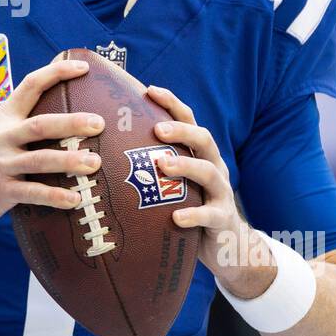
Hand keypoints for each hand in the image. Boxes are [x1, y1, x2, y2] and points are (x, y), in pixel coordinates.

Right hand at [0, 57, 104, 248]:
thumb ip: (21, 124)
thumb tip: (65, 119)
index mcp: (3, 117)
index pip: (30, 85)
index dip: (57, 73)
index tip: (83, 67)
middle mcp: (1, 137)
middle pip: (41, 125)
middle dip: (72, 122)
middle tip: (99, 123)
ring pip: (40, 160)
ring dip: (70, 161)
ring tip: (95, 163)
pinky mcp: (0, 191)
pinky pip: (33, 193)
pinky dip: (56, 196)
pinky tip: (76, 199)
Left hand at [144, 86, 263, 292]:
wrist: (228, 246)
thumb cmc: (191, 207)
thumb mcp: (175, 184)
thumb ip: (153, 166)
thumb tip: (107, 148)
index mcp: (200, 154)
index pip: (189, 121)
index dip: (172, 104)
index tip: (149, 90)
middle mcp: (214, 167)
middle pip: (203, 139)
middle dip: (181, 131)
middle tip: (156, 129)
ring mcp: (221, 192)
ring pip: (208, 172)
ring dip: (185, 166)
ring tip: (162, 165)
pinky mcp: (223, 220)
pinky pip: (211, 215)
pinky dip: (194, 215)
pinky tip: (176, 217)